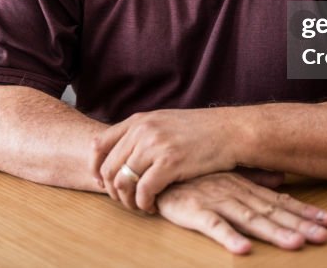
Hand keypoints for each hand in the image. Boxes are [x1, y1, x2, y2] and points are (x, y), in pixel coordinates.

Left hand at [90, 109, 238, 211]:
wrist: (230, 131)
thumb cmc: (200, 131)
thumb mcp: (164, 122)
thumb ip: (142, 134)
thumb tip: (121, 155)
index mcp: (138, 121)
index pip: (99, 145)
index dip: (96, 168)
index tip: (102, 183)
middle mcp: (142, 131)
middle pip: (108, 168)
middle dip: (113, 191)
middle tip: (125, 201)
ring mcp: (155, 146)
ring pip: (123, 182)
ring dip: (128, 201)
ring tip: (139, 206)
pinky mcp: (170, 163)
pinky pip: (144, 191)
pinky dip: (144, 204)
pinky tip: (153, 206)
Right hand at [154, 172, 326, 254]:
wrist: (155, 169)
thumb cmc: (193, 176)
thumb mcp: (227, 176)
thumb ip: (254, 179)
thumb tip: (281, 179)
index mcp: (244, 187)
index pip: (280, 202)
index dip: (304, 212)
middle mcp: (235, 193)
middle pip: (272, 213)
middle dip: (299, 226)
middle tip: (324, 237)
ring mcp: (215, 200)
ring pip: (249, 219)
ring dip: (272, 232)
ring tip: (295, 244)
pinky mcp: (194, 211)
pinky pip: (213, 226)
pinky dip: (228, 237)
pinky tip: (243, 249)